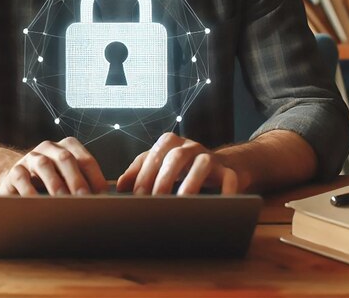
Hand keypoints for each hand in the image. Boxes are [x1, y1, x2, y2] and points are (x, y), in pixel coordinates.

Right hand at [0, 137, 106, 195]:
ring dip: (55, 184)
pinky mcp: (15, 170)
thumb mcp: (67, 178)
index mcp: (68, 147)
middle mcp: (50, 148)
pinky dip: (30, 191)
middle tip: (84, 199)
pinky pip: (22, 178)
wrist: (16, 179)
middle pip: (66, 159)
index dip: (95, 177)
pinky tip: (37, 204)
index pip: (86, 159)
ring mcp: (31, 157)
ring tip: (62, 201)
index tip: (102, 196)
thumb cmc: (51, 180)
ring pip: (44, 165)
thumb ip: (84, 183)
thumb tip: (104, 202)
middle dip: (77, 180)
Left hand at [116, 132, 238, 194]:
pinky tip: (220, 205)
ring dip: (191, 183)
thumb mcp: (159, 165)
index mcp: (170, 143)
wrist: (219, 165)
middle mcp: (190, 146)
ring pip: (202, 163)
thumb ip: (139, 171)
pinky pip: (229, 178)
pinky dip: (226, 191)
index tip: (137, 197)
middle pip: (175, 156)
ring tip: (182, 203)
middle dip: (163, 179)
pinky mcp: (228, 170)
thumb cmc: (183, 167)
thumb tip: (119, 186)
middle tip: (155, 201)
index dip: (143, 176)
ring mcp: (210, 156)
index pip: (154, 155)